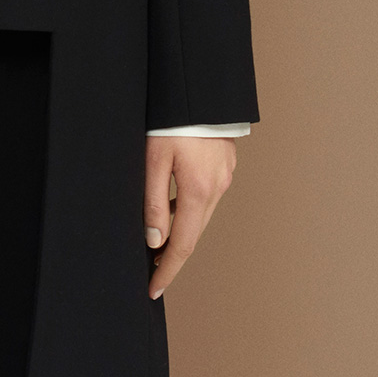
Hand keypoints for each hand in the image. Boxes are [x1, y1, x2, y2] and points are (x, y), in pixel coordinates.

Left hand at [144, 135, 235, 299]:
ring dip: (182, 231)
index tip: (152, 290)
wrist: (198, 86)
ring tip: (157, 242)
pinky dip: (190, 209)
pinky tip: (174, 207)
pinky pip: (207, 196)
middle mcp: (217, 186)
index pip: (182, 245)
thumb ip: (153, 203)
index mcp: (199, 190)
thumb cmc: (171, 119)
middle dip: (172, 256)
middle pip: (194, 234)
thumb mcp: (153, 160)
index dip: (166, 271)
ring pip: (201, 214)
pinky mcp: (225, 163)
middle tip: (152, 273)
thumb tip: (155, 240)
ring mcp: (225, 174)